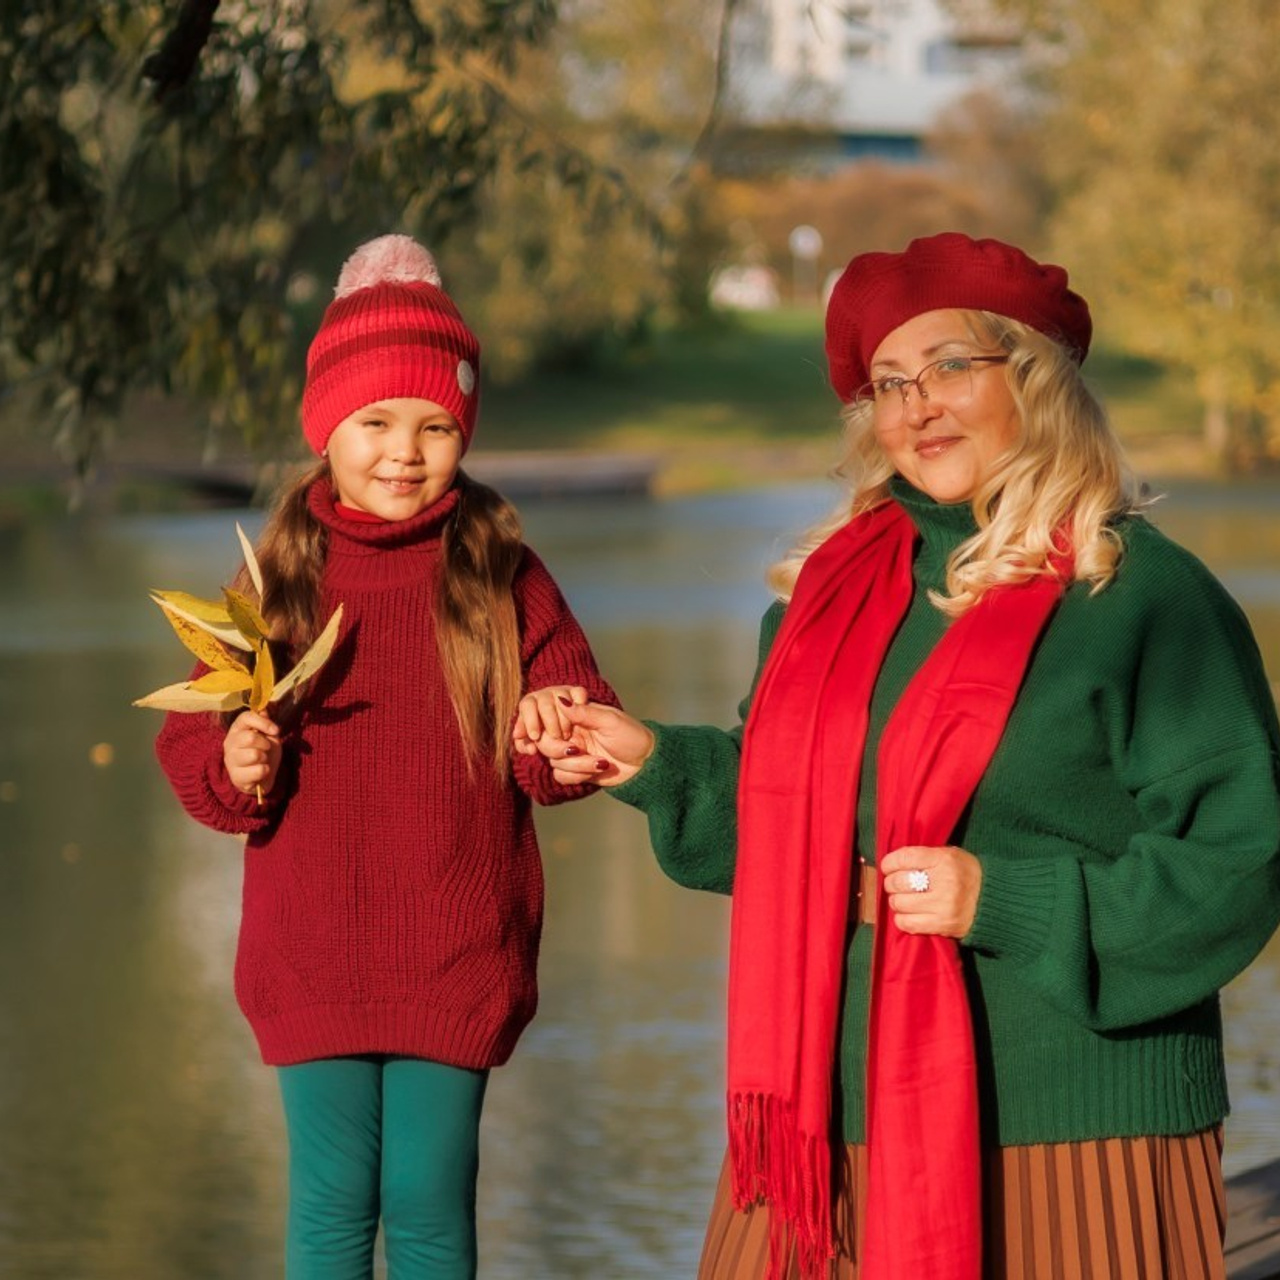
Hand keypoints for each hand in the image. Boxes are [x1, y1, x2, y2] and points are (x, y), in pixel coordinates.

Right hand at [223, 710, 281, 797]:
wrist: (263, 777)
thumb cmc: (265, 752)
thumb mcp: (269, 735)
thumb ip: (266, 723)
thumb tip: (263, 710)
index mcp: (237, 729)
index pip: (246, 717)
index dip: (263, 722)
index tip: (275, 730)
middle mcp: (229, 743)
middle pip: (250, 737)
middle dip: (265, 743)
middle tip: (266, 748)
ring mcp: (230, 760)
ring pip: (254, 755)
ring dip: (265, 758)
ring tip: (262, 761)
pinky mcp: (236, 777)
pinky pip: (259, 770)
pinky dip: (265, 771)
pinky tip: (260, 772)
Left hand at [513, 684, 584, 753]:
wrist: (570, 732)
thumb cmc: (546, 736)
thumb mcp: (534, 741)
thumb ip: (528, 745)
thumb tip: (531, 749)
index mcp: (530, 703)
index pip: (526, 705)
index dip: (530, 721)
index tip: (535, 737)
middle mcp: (545, 695)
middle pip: (545, 703)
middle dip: (550, 722)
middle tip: (555, 737)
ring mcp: (562, 692)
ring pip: (562, 699)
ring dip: (565, 719)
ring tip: (566, 735)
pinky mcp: (578, 692)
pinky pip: (579, 693)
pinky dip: (579, 703)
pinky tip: (579, 718)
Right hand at [513, 687, 654, 786]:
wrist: (646, 763)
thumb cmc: (632, 736)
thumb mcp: (610, 721)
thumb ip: (584, 712)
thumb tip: (561, 700)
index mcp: (578, 717)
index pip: (550, 720)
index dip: (552, 728)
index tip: (567, 732)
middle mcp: (572, 735)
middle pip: (546, 743)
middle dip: (560, 750)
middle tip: (578, 750)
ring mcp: (574, 754)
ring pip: (554, 762)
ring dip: (577, 765)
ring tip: (600, 763)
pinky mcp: (577, 771)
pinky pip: (561, 776)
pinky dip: (576, 776)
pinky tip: (595, 771)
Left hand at [879, 845, 982, 938]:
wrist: (994, 901)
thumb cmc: (967, 874)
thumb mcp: (950, 855)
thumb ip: (924, 856)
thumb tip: (894, 863)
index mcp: (945, 860)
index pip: (905, 858)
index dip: (889, 862)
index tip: (887, 866)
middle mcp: (944, 882)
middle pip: (898, 882)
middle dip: (892, 883)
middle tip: (896, 885)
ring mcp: (943, 906)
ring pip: (899, 903)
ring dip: (896, 901)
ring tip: (903, 899)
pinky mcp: (943, 925)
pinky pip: (908, 924)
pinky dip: (902, 919)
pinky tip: (908, 914)